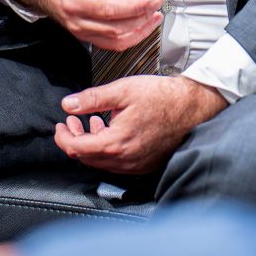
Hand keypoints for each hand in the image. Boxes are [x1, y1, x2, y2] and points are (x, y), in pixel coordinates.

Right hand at [8, 0, 161, 49]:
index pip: (109, 8)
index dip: (135, 6)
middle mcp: (75, 20)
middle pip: (115, 27)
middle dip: (142, 17)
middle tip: (158, 3)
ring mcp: (78, 30)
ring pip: (114, 41)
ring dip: (139, 31)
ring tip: (156, 17)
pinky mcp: (83, 34)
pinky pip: (109, 44)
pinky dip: (129, 39)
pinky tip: (142, 27)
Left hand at [54, 75, 227, 174]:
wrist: (193, 106)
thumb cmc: (163, 97)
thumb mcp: (123, 90)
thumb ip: (92, 99)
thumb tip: (68, 104)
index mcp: (115, 142)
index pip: (76, 148)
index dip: (62, 136)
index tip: (61, 124)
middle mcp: (125, 160)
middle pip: (86, 158)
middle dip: (75, 139)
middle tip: (73, 121)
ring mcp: (136, 165)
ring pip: (102, 162)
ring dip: (91, 144)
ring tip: (93, 122)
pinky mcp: (146, 164)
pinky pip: (118, 164)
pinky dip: (108, 150)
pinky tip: (113, 131)